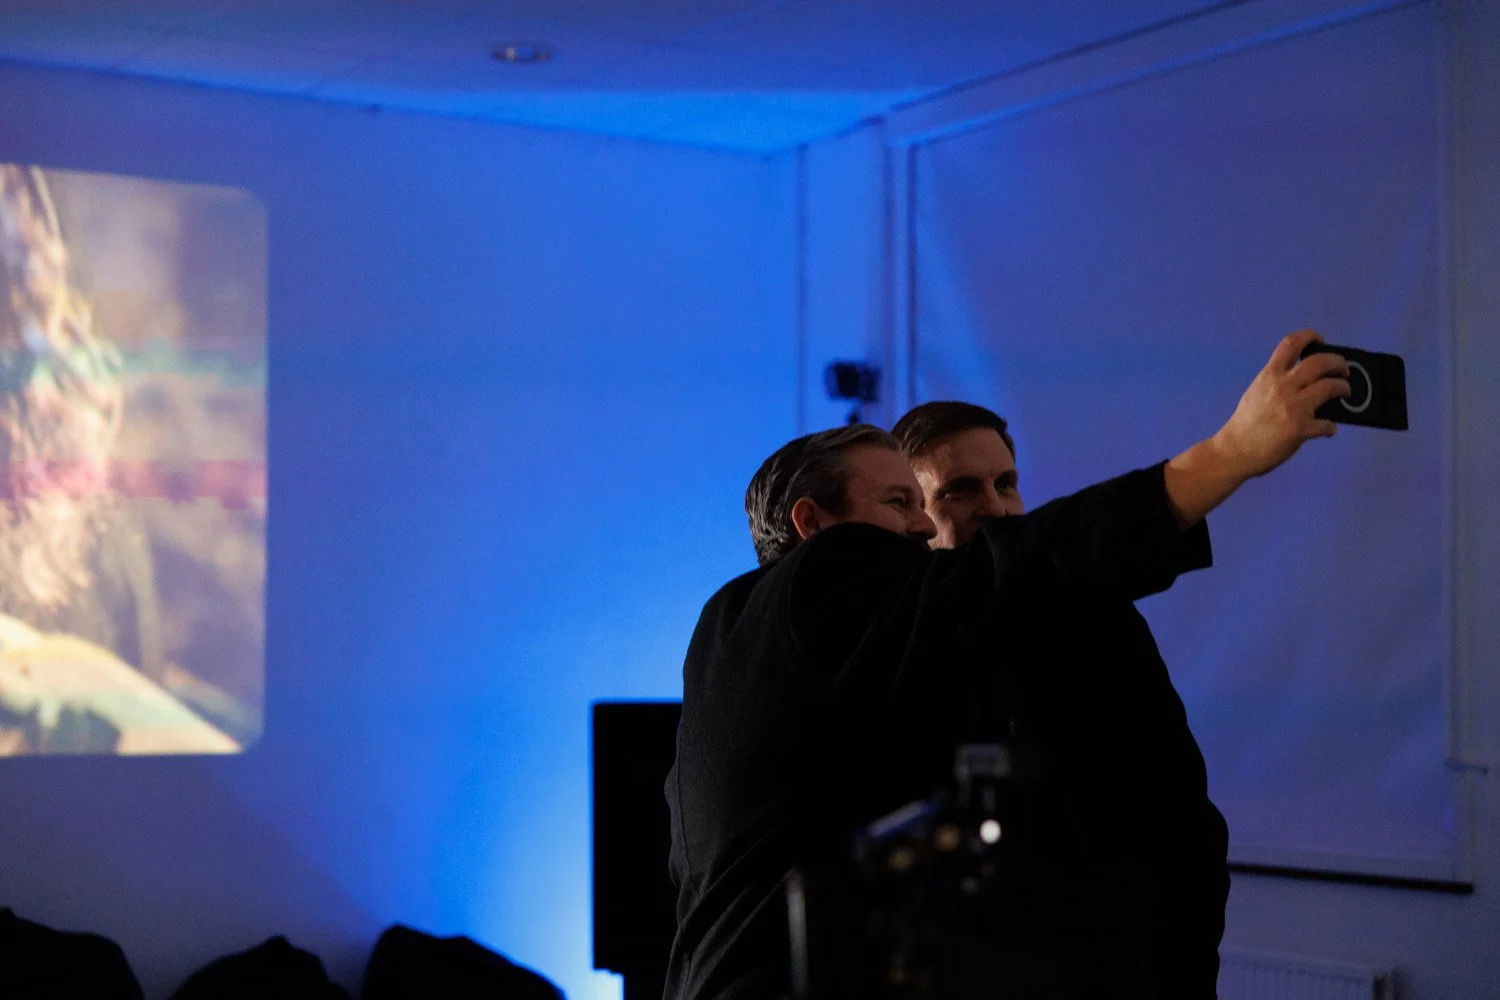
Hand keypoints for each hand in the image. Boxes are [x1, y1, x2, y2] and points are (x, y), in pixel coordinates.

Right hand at [1213, 330, 1349, 479]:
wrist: (1235, 450)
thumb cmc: (1246, 423)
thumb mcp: (1257, 391)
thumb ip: (1277, 381)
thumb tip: (1305, 380)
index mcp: (1270, 375)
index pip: (1292, 343)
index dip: (1309, 336)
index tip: (1320, 341)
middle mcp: (1283, 387)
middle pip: (1321, 362)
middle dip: (1339, 363)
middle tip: (1343, 370)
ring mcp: (1293, 407)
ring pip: (1332, 387)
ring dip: (1344, 388)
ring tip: (1344, 393)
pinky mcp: (1301, 429)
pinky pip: (1327, 424)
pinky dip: (1330, 426)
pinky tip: (1327, 429)